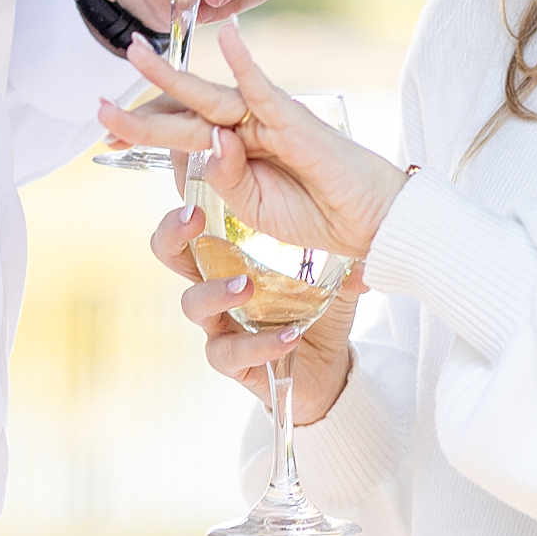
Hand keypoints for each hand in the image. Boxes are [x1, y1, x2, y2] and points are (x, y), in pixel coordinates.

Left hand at [98, 17, 410, 262]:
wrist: (365, 222)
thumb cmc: (312, 213)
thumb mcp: (251, 206)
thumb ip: (222, 176)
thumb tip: (209, 141)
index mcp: (232, 153)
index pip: (180, 136)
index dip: (143, 132)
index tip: (105, 134)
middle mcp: (243, 129)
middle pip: (184, 113)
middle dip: (141, 109)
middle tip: (99, 104)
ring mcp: (266, 119)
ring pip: (210, 96)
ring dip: (171, 77)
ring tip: (136, 54)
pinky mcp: (292, 117)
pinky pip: (263, 86)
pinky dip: (246, 61)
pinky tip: (227, 36)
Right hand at [150, 202, 366, 423]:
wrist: (328, 366)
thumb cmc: (317, 305)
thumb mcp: (328, 264)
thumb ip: (335, 239)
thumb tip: (366, 220)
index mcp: (228, 251)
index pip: (195, 216)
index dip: (187, 192)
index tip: (199, 169)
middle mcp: (212, 282)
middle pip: (171, 253)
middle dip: (174, 233)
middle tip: (193, 217)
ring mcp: (218, 322)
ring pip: (192, 304)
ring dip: (215, 292)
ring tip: (244, 285)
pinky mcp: (233, 360)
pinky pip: (230, 353)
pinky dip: (259, 344)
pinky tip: (288, 335)